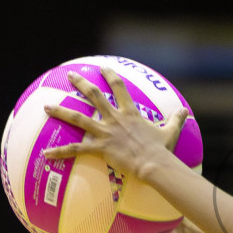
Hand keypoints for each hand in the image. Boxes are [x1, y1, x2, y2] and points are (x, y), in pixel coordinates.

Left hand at [42, 67, 190, 180]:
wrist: (153, 164)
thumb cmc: (162, 149)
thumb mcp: (170, 131)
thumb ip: (176, 119)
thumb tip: (186, 112)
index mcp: (130, 113)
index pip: (118, 88)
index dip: (110, 76)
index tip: (102, 68)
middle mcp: (115, 118)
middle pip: (94, 97)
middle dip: (81, 84)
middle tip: (70, 76)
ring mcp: (106, 132)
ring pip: (78, 119)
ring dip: (61, 111)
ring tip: (46, 106)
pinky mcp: (100, 148)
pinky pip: (76, 150)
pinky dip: (60, 152)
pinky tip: (46, 154)